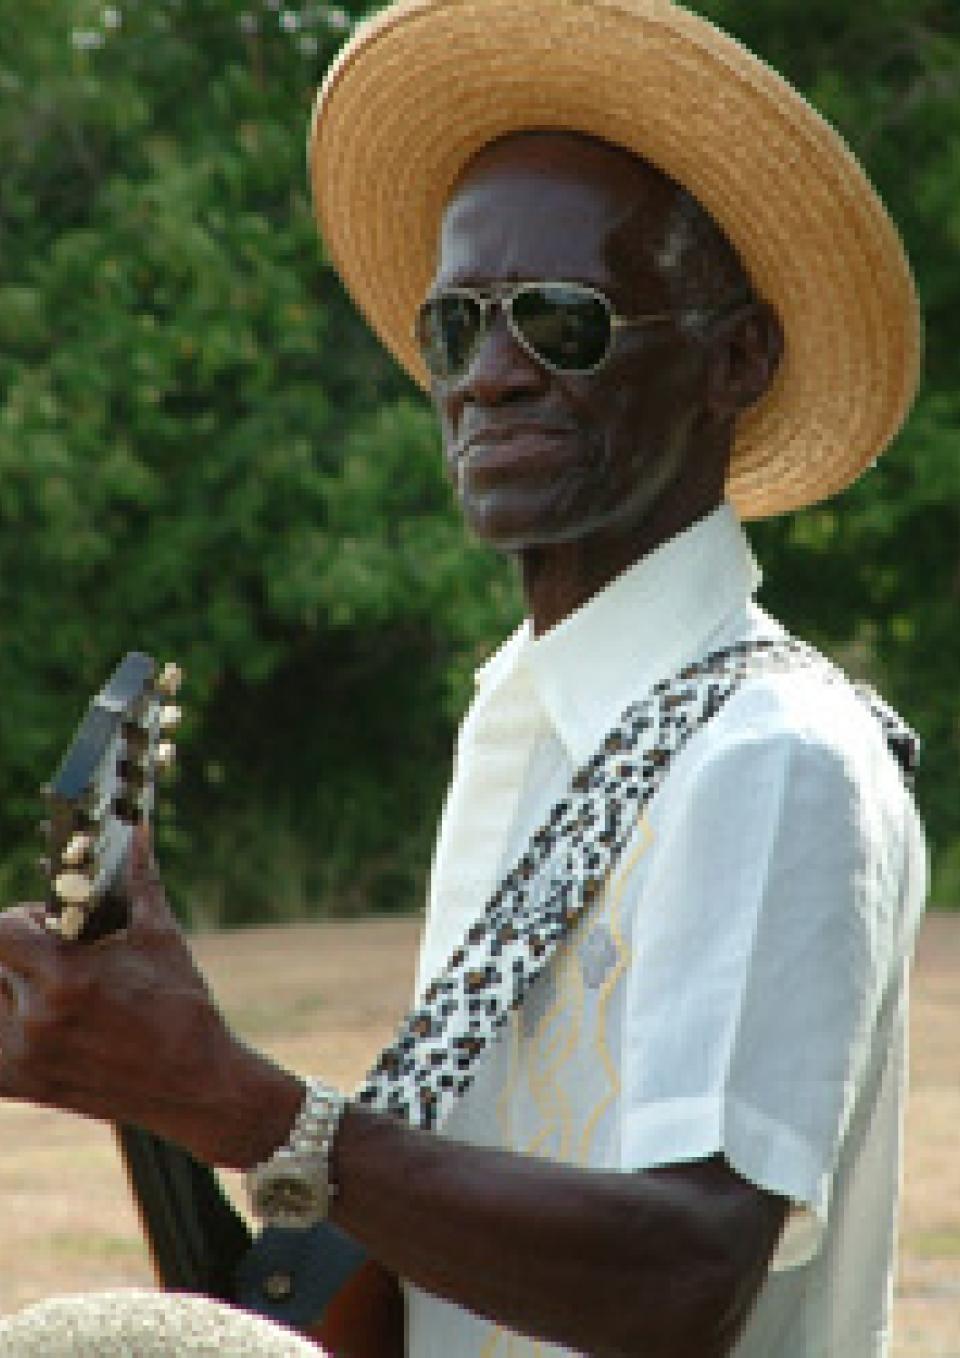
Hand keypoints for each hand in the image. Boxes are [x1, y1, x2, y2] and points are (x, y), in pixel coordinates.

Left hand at [0, 827, 302, 1167]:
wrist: (196, 1085)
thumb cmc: (182, 1008)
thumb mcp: (161, 939)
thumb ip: (139, 881)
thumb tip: (139, 830)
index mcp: (68, 978)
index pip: (1, 930)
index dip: (22, 920)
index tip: (49, 924)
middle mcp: (37, 1020)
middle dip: (17, 950)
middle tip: (50, 953)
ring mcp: (25, 1058)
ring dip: (7, 987)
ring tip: (45, 986)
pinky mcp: (23, 1086)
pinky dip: (4, 1028)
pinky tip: (33, 1019)